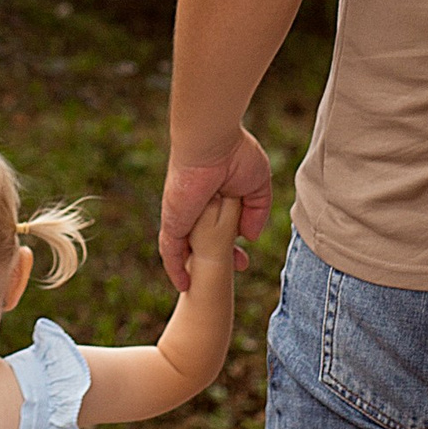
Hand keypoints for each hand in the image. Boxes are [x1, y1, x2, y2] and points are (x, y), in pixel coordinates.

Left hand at [160, 132, 272, 294]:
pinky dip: (175, 267)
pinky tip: (182, 285)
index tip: (245, 259)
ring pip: (188, 248)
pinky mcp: (173, 221)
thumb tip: (250, 236)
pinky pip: (170, 249)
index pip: (221, 228)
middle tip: (239, 267)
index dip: (233, 245)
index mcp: (216, 198)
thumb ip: (257, 210)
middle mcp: (197, 209)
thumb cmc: (235, 154)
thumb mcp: (257, 185)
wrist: (210, 143)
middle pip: (204, 241)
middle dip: (219, 258)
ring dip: (198, 267)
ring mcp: (183, 216)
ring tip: (210, 286)